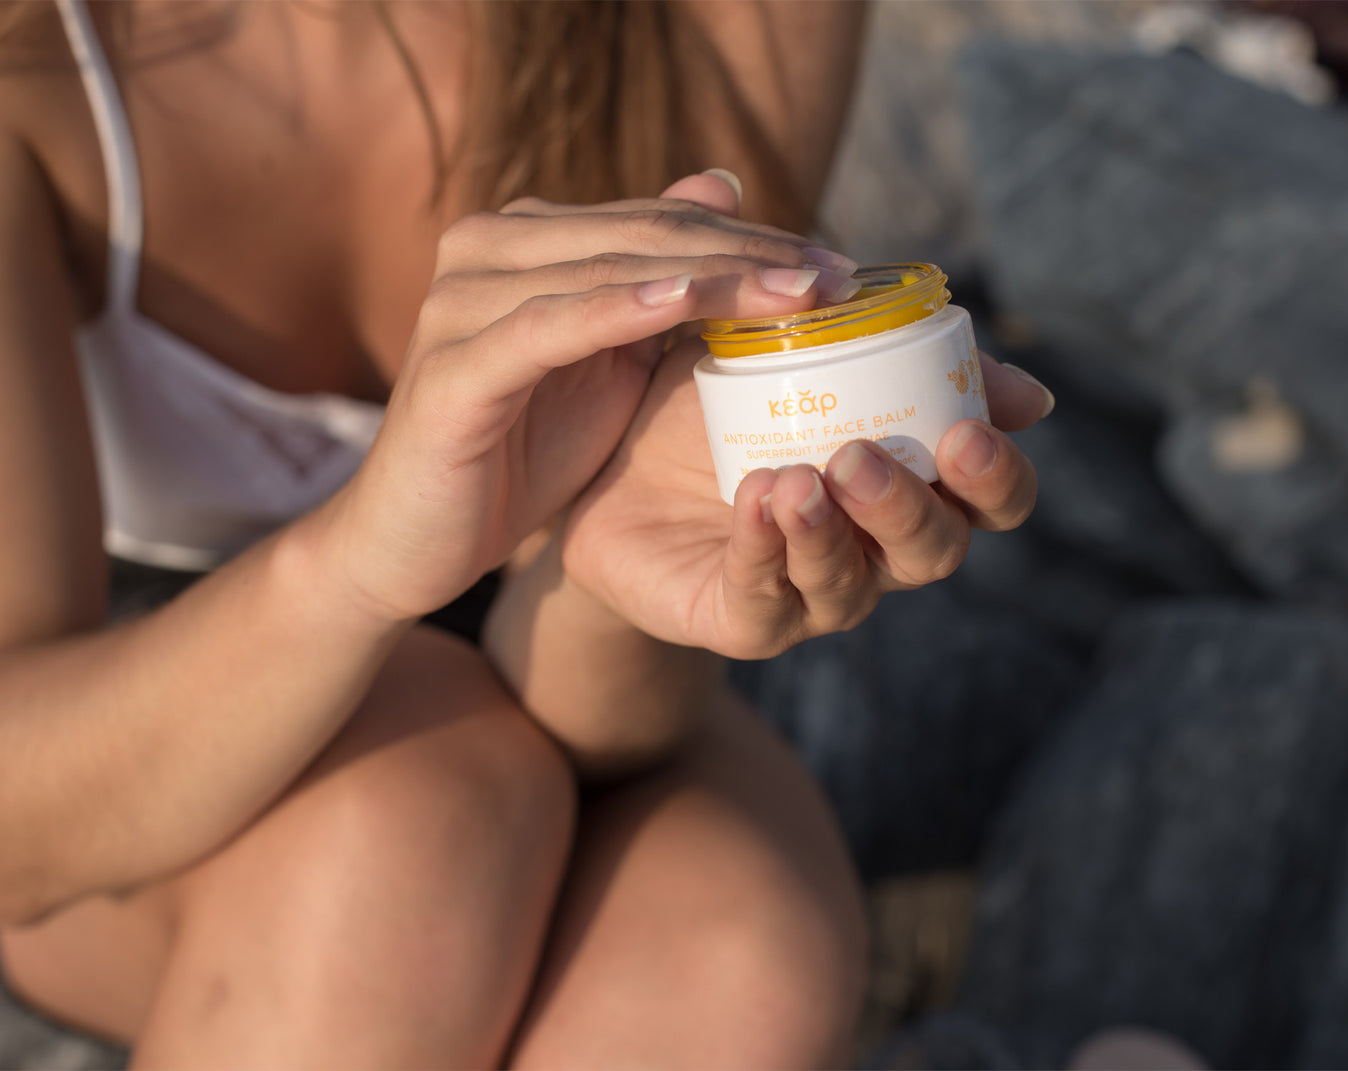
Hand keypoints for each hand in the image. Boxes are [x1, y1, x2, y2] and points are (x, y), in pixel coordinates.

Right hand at [317, 173, 860, 620]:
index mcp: (523, 242)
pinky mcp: (452, 370)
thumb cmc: (518, 449)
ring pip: (603, 270)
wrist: (420, 539)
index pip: (657, 221)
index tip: (837, 264)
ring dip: (706, 277)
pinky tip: (681, 304)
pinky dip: (613, 310)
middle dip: (745, 253)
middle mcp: (485, 251)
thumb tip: (722, 184)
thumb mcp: (605, 362)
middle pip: (639, 234)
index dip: (750, 237)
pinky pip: (546, 328)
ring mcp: (461, 305)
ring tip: (791, 291)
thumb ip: (654, 276)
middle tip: (834, 275)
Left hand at [561, 340, 1047, 659]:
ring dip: (833, 529)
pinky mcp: (745, 620)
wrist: (602, 478)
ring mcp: (812, 592)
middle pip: (938, 548)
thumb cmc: (700, 412)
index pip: (989, 494)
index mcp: (903, 481)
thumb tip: (873, 265)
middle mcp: (874, 547)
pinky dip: (765, 547)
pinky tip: (755, 498)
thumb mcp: (761, 348)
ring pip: (856, 581)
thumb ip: (819, 306)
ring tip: (800, 474)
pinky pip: (768, 597)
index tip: (974, 422)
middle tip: (865, 452)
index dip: (998, 468)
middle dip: (912, 503)